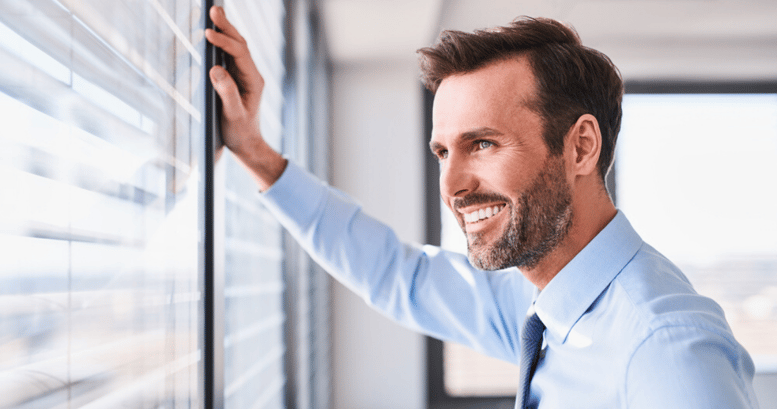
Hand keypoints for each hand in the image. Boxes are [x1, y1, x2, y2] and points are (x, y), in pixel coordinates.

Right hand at [205, 6, 285, 189]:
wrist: (246, 144)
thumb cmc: (240, 132)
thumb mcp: (233, 115)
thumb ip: (227, 93)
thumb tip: (216, 69)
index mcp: (254, 81)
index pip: (240, 54)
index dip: (225, 42)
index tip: (208, 34)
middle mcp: (251, 75)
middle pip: (240, 45)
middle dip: (227, 27)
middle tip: (213, 10)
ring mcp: (244, 76)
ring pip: (236, 48)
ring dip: (225, 31)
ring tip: (213, 14)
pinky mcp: (236, 79)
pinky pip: (230, 56)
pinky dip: (222, 43)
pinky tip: (213, 34)